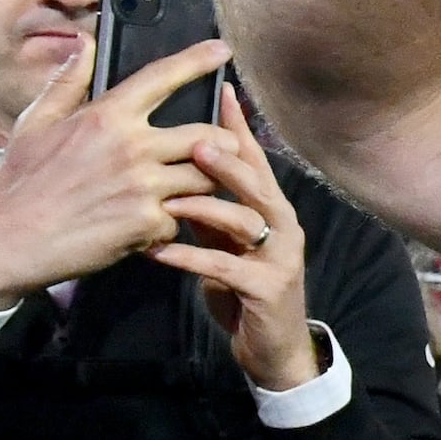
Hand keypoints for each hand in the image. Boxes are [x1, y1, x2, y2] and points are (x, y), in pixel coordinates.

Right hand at [0, 43, 229, 310]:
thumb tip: (84, 44)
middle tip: (219, 150)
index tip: (221, 50)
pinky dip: (175, 221)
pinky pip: (183, 217)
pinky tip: (155, 223)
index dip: (198, 60)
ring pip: (207, 178)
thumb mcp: (35, 123)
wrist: (5, 242)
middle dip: (223, 144)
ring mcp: (143, 186)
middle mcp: (131, 147)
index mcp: (106, 116)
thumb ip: (67, 82)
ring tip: (194, 188)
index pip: (163, 77)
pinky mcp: (147, 224)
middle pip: (208, 136)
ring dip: (206, 184)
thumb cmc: (19, 183)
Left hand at [153, 81, 317, 391]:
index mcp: (271, 209)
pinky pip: (223, 267)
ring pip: (244, 220)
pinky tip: (158, 253)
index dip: (239, 127)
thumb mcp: (225, 244)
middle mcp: (282, 225)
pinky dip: (188, 257)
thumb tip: (179, 174)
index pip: (255, 159)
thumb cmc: (244, 290)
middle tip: (194, 143)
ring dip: (203, 208)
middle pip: (257, 183)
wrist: (274, 349)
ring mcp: (279, 256)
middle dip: (226, 161)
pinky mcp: (266, 289)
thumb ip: (209, 211)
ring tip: (167, 201)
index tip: (222, 90)